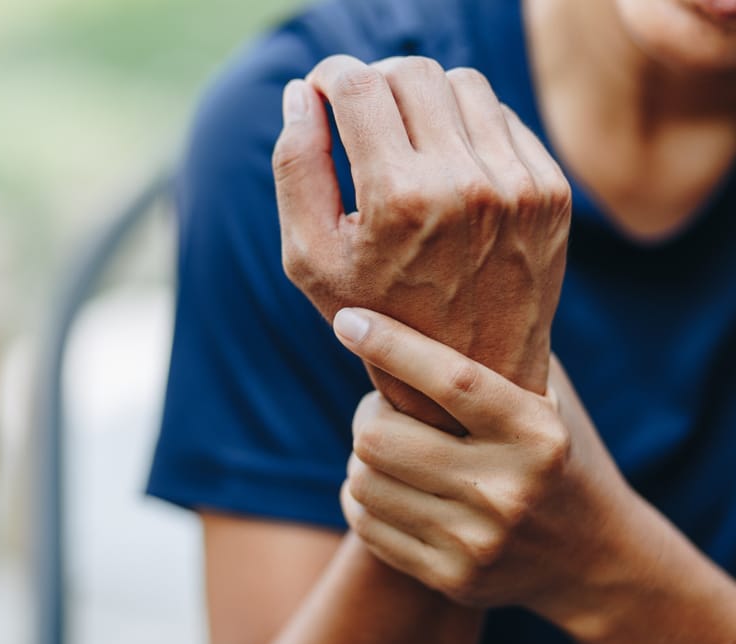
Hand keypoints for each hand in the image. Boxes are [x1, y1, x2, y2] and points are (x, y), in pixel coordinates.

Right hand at [273, 55, 571, 430]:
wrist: (470, 372)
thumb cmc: (374, 314)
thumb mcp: (310, 258)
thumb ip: (295, 169)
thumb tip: (299, 94)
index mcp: (399, 200)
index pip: (356, 85)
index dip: (328, 78)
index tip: (321, 94)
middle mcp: (465, 185)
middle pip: (409, 70)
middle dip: (373, 82)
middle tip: (358, 117)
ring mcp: (517, 185)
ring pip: (461, 82)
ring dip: (422, 98)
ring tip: (403, 140)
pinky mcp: (550, 191)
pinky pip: (501, 116)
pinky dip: (465, 125)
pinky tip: (446, 165)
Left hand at [333, 307, 654, 633]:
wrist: (596, 561)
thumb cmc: (560, 456)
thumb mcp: (550, 398)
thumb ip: (503, 348)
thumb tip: (436, 282)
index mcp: (537, 434)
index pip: (449, 380)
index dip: (390, 344)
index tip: (348, 319)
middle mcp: (507, 491)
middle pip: (377, 437)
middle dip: (368, 413)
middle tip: (385, 408)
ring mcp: (477, 542)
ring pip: (362, 480)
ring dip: (363, 456)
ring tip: (391, 448)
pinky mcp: (451, 577)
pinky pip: (364, 522)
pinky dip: (363, 496)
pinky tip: (390, 486)